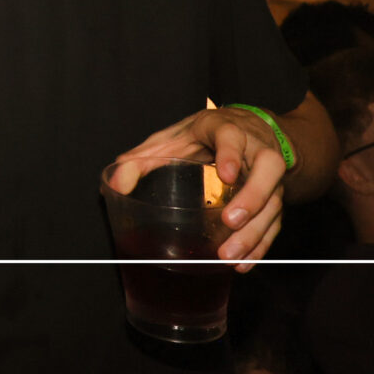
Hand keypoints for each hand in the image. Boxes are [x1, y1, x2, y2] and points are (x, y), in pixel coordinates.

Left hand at [114, 107, 289, 271]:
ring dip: (256, 231)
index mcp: (226, 129)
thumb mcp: (171, 137)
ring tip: (231, 256)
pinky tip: (245, 263)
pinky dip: (262, 244)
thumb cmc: (203, 135)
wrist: (248, 128)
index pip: (232, 137)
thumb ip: (142, 158)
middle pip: (268, 170)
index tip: (225, 174)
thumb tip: (114, 182)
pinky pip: (275, 221)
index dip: (232, 154)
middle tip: (230, 222)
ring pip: (274, 201)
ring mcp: (270, 174)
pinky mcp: (276, 195)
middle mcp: (256, 149)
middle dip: (252, 197)